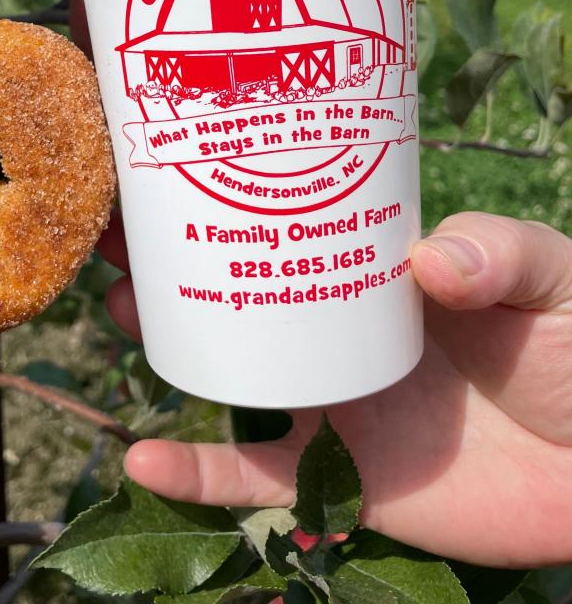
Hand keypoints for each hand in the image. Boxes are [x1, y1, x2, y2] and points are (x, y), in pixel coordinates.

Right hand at [100, 211, 571, 567]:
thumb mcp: (550, 275)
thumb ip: (501, 252)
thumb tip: (429, 265)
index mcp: (375, 272)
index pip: (289, 222)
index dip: (227, 193)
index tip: (166, 164)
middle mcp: (340, 332)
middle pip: (238, 293)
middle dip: (171, 262)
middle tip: (117, 233)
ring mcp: (334, 403)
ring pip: (229, 372)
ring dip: (165, 344)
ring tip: (116, 307)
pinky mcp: (339, 478)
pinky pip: (254, 481)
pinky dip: (196, 477)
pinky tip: (144, 460)